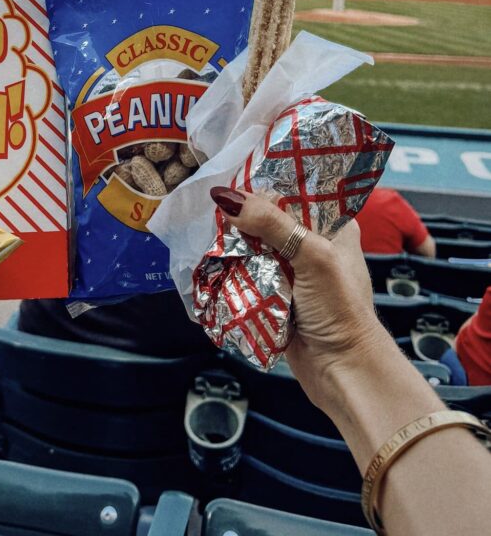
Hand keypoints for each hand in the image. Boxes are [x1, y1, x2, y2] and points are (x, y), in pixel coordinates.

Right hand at [211, 187, 393, 409]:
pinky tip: (213, 261)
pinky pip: (248, 274)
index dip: (266, 185)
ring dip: (235, 245)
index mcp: (333, 226)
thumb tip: (225, 197)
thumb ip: (271, 223)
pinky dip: (233, 270)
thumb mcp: (311, 256)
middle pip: (269, 218)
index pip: (295, 191)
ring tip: (208, 235)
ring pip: (255, 247)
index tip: (233, 179)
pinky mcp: (276, 296)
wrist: (344, 372)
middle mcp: (314, 244)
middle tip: (213, 209)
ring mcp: (294, 272)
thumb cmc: (340, 310)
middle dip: (244, 217)